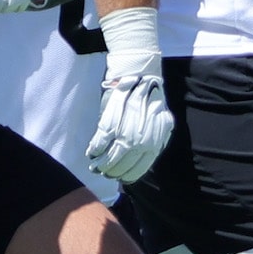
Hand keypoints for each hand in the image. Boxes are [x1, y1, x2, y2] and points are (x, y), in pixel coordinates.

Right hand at [85, 8, 173, 182]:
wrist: (141, 76)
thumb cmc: (149, 99)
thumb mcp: (161, 122)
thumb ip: (155, 139)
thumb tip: (147, 155)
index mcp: (154, 143)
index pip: (138, 170)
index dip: (126, 176)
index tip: (118, 177)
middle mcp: (140, 142)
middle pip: (121, 167)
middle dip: (110, 171)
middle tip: (102, 171)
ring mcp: (124, 134)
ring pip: (109, 158)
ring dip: (100, 164)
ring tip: (95, 164)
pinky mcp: (110, 124)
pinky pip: (99, 143)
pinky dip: (94, 150)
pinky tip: (91, 152)